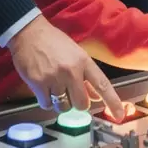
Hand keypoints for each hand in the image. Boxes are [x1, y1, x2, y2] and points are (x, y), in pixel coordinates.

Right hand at [7, 15, 122, 119]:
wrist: (28, 32)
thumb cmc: (52, 41)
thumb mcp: (75, 53)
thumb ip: (86, 75)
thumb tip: (96, 96)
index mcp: (83, 61)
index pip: (102, 84)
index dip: (112, 102)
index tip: (119, 115)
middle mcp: (71, 71)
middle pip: (81, 104)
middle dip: (77, 103)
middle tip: (70, 94)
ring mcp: (54, 78)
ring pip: (64, 107)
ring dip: (60, 103)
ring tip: (55, 88)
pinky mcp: (38, 84)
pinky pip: (47, 105)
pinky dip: (46, 101)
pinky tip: (44, 88)